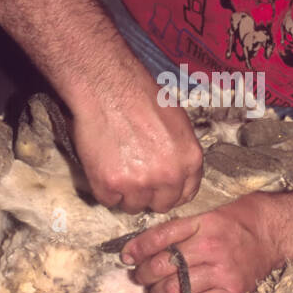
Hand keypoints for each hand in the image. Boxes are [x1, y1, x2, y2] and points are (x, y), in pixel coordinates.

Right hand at [71, 65, 203, 213]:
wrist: (107, 86)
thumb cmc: (141, 95)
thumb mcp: (177, 123)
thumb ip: (179, 152)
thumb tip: (174, 171)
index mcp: (190, 160)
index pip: (186, 194)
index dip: (171, 192)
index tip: (160, 188)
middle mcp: (169, 176)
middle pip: (161, 205)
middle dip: (149, 195)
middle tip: (135, 177)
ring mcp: (139, 183)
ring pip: (133, 206)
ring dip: (125, 192)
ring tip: (116, 166)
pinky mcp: (110, 184)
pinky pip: (108, 200)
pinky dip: (104, 188)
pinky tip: (102, 166)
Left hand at [121, 192, 292, 292]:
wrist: (276, 232)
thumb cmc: (241, 219)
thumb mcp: (209, 212)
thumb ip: (179, 228)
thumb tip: (143, 246)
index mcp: (203, 224)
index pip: (160, 238)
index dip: (137, 249)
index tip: (126, 257)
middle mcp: (211, 247)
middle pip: (163, 266)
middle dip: (144, 274)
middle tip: (141, 275)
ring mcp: (222, 271)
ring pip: (174, 289)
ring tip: (158, 289)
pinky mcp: (232, 291)